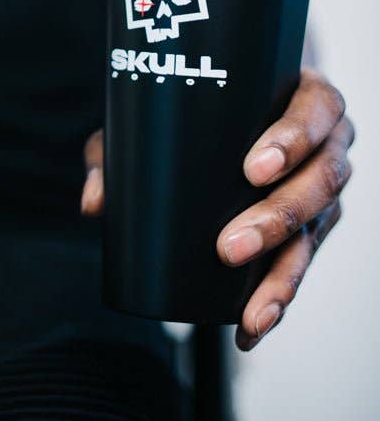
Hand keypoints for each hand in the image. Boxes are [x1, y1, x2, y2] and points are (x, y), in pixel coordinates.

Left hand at [80, 68, 354, 351]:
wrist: (224, 115)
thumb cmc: (196, 107)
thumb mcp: (155, 114)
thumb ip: (117, 149)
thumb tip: (94, 202)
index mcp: (304, 96)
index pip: (317, 110)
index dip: (294, 139)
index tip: (254, 169)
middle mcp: (325, 142)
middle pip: (322, 179)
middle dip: (279, 217)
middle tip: (231, 245)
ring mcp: (321, 187)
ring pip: (318, 229)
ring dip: (284, 272)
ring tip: (251, 307)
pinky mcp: (313, 226)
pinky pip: (303, 262)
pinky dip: (278, 296)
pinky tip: (251, 325)